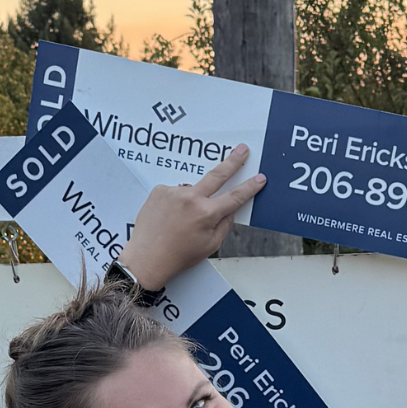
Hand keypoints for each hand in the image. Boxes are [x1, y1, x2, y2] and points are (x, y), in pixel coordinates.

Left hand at [115, 145, 266, 287]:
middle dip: (233, 161)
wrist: (146, 258)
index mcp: (207, 214)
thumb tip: (231, 208)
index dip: (250, 187)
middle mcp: (191, 198)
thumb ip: (224, 224)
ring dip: (191, 201)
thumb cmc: (177, 256)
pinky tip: (169, 217)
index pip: (235, 196)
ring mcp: (174, 192)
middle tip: (242, 149)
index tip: (259, 178)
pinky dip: (175, 203)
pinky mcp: (160, 190)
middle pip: (218, 174)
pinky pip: (175, 193)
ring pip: (192, 191)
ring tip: (179, 221)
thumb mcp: (210, 245)